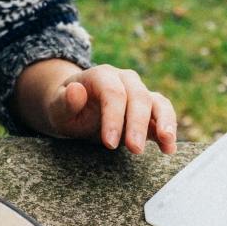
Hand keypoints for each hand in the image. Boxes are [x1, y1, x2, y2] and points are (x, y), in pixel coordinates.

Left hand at [14, 59, 177, 154]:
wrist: (76, 109)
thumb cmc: (66, 108)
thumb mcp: (57, 107)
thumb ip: (65, 101)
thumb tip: (76, 90)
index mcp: (102, 75)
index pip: (113, 92)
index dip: (113, 117)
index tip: (108, 143)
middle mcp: (125, 80)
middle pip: (138, 97)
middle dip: (137, 124)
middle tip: (134, 149)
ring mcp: (139, 93)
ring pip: (158, 102)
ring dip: (164, 122)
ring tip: (167, 142)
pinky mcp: (149, 110)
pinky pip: (164, 115)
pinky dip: (168, 130)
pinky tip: (169, 148)